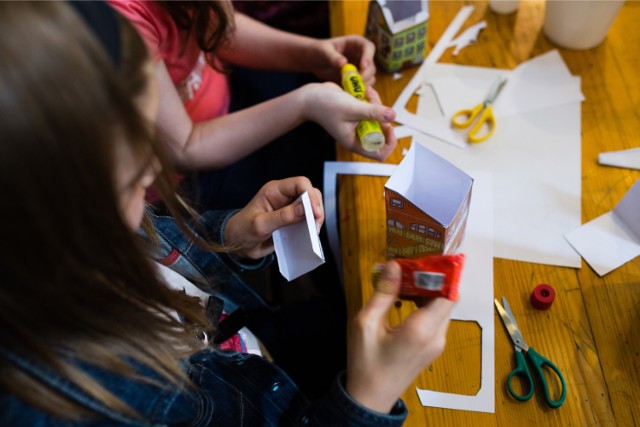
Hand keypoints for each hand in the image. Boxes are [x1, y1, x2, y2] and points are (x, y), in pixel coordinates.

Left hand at [223, 177, 323, 259]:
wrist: (237, 245)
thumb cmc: (242, 231)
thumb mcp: (260, 225)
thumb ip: (282, 216)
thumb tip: (305, 209)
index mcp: (274, 191)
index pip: (299, 183)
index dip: (310, 196)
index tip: (315, 213)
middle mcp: (284, 196)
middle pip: (309, 192)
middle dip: (316, 207)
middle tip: (315, 225)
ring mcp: (289, 208)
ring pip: (311, 205)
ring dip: (316, 218)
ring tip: (313, 232)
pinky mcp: (292, 220)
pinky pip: (307, 218)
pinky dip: (312, 225)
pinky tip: (310, 235)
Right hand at [302, 82, 396, 160]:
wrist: (310, 97)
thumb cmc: (324, 105)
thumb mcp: (352, 108)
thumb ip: (373, 112)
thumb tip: (393, 115)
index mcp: (354, 142)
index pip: (379, 153)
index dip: (388, 142)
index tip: (387, 126)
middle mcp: (357, 136)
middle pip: (381, 133)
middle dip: (382, 116)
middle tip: (375, 103)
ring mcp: (357, 126)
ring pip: (378, 119)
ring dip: (377, 104)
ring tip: (368, 92)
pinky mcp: (356, 115)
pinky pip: (372, 110)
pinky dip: (372, 100)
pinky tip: (365, 91)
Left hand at [306, 36, 376, 84]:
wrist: (315, 61)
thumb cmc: (319, 51)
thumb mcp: (324, 51)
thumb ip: (333, 57)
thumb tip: (343, 63)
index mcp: (357, 44)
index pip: (369, 48)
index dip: (368, 57)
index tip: (363, 66)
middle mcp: (362, 56)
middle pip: (371, 66)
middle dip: (366, 75)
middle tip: (356, 82)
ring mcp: (360, 69)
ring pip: (369, 78)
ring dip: (363, 85)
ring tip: (350, 89)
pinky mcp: (356, 80)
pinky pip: (362, 87)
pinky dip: (358, 91)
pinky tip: (349, 94)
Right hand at [346, 261, 454, 412]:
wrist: (371, 397)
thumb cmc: (365, 362)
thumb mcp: (366, 323)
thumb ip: (383, 293)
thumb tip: (394, 264)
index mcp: (422, 329)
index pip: (448, 293)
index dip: (443, 272)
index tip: (428, 256)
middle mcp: (437, 336)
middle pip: (448, 298)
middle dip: (434, 278)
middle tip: (412, 263)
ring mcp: (437, 343)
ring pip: (443, 307)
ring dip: (429, 290)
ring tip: (406, 277)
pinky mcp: (433, 347)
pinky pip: (436, 318)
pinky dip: (426, 303)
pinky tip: (406, 297)